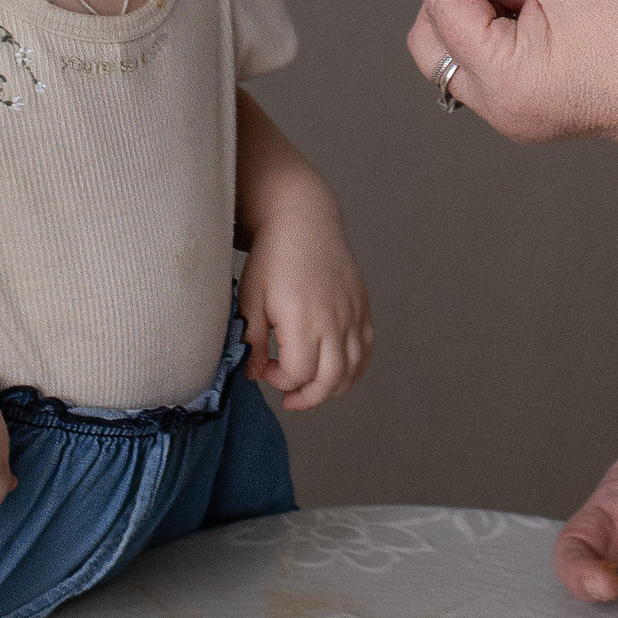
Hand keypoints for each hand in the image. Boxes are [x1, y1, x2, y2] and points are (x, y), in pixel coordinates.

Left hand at [240, 193, 374, 409]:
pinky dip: (356, 368)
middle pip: (330, 380)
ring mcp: (352, 313)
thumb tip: (254, 373)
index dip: (279, 381)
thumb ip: (251, 341)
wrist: (303, 220)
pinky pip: (367, 348)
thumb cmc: (273, 256)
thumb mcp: (250, 299)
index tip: (265, 368)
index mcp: (303, 320)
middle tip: (289, 398)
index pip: (298, 374)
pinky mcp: (362, 306)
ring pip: (353, 369)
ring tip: (313, 388)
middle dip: (307, 397)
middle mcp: (333, 320)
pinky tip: (337, 371)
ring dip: (333, 388)